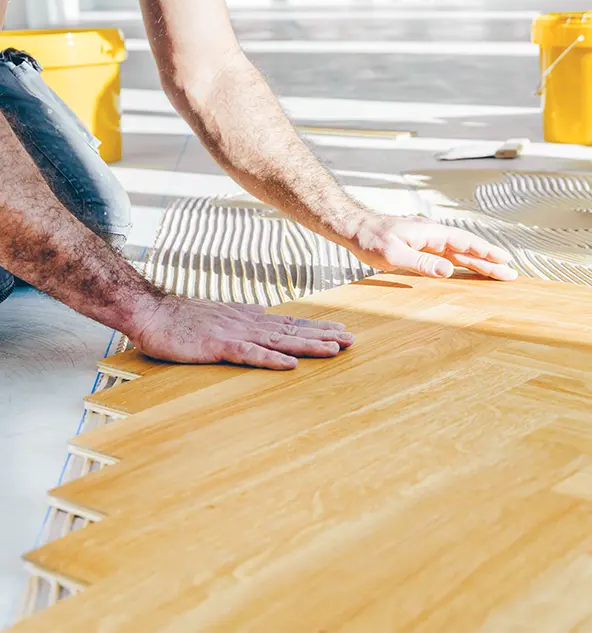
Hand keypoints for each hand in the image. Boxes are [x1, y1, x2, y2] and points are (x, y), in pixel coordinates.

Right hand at [130, 295, 354, 369]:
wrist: (153, 314)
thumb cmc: (183, 317)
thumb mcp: (219, 313)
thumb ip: (243, 314)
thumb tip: (264, 312)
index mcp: (248, 318)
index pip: (289, 323)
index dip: (316, 327)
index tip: (340, 329)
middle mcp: (247, 323)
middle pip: (292, 330)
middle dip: (323, 335)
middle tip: (352, 339)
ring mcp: (234, 334)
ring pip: (278, 341)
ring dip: (308, 345)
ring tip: (334, 349)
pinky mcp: (218, 347)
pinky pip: (249, 354)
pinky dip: (271, 360)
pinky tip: (290, 365)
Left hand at [349, 213, 516, 280]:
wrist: (354, 228)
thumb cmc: (370, 240)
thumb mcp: (394, 255)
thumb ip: (422, 263)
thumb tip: (449, 271)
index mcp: (430, 233)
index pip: (465, 243)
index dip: (486, 253)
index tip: (505, 261)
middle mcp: (432, 234)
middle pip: (466, 248)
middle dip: (489, 261)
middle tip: (510, 274)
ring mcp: (426, 239)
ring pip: (458, 252)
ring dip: (477, 262)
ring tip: (497, 273)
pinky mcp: (419, 245)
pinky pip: (446, 254)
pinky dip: (460, 261)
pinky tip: (467, 268)